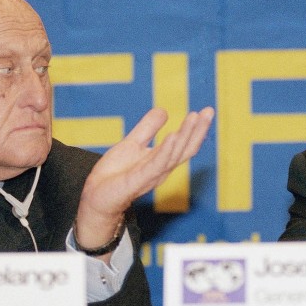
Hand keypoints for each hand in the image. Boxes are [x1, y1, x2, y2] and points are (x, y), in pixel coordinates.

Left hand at [75, 107, 214, 257]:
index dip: (197, 129)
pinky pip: (155, 165)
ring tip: (194, 117)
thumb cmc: (115, 174)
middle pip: (185, 149)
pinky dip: (166, 151)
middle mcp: (161, 169)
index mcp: (162, 160)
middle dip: (198, 130)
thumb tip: (164, 110)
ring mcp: (151, 175)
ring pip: (174, 154)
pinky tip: (173, 136)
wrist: (96, 195)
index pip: (185, 144)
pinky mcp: (138, 180)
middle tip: (209, 111)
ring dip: (185, 135)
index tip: (207, 111)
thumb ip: (147, 128)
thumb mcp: (132, 144)